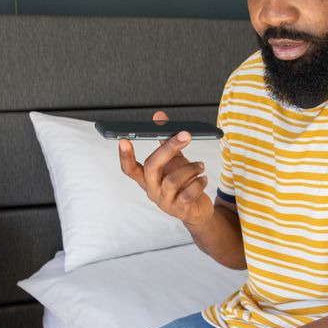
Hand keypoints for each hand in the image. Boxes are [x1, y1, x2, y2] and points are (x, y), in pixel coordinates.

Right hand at [118, 110, 214, 227]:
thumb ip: (166, 139)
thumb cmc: (183, 183)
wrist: (198, 211)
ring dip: (190, 168)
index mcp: (147, 179)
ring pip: (172, 180)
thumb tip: (159, 115)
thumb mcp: (174, 160)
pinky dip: (198, 183)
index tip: (124, 140)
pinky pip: (188, 194)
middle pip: (152, 168)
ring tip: (200, 165)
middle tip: (185, 135)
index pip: (129, 169)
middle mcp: (152, 190)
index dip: (125, 156)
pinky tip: (203, 178)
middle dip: (168, 149)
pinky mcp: (180, 210)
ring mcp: (165, 202)